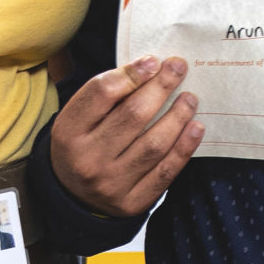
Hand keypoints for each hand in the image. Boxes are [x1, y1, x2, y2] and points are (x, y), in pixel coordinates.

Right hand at [49, 56, 204, 218]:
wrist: (73, 197)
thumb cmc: (81, 145)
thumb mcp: (77, 117)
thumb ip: (105, 92)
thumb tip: (150, 66)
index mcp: (69, 132)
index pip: (102, 93)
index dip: (132, 73)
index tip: (153, 61)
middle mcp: (88, 159)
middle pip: (133, 115)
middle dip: (161, 87)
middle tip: (179, 69)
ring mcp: (111, 184)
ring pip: (154, 144)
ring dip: (178, 116)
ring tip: (189, 99)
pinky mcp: (132, 202)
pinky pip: (165, 172)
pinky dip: (184, 148)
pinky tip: (195, 128)